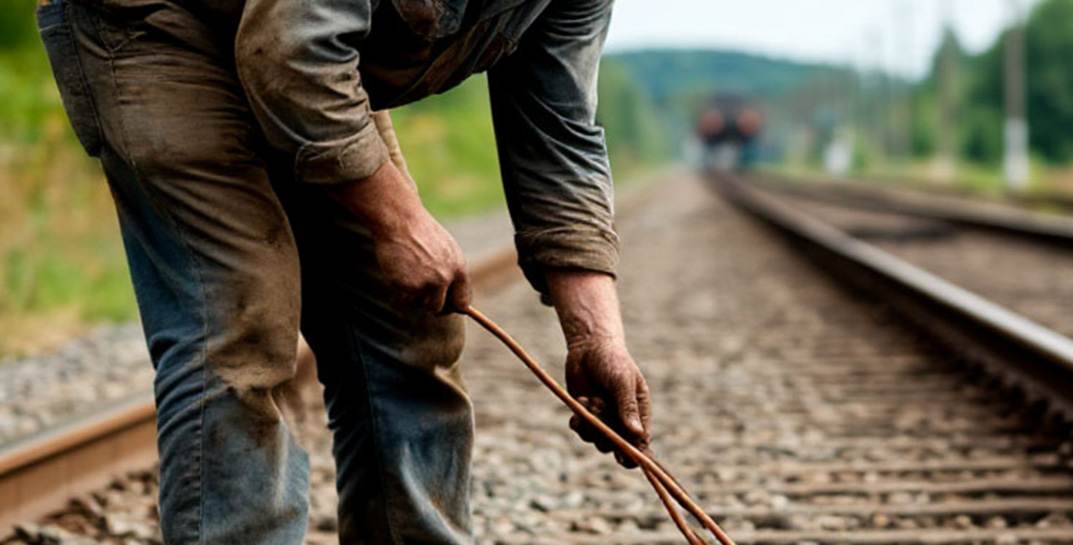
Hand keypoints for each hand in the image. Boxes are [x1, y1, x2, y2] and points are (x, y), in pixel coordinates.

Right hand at [331, 162, 470, 313]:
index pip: (463, 302)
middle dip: (432, 307)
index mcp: (459, 268)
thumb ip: (449, 271)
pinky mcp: (410, 285)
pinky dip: (399, 291)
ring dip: (414, 298)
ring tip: (407, 276)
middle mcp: (446, 278)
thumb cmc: (420, 233)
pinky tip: (397, 271)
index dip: (453, 308)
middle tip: (422, 301)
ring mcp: (428, 283)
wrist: (400, 220)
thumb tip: (451, 295)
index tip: (444, 308)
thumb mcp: (444, 250)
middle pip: (442, 309)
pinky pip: (404, 300)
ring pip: (422, 305)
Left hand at [565, 336, 651, 467]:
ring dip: (591, 423)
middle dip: (606, 433)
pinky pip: (582, 431)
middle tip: (599, 406)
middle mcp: (623, 422)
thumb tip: (637, 435)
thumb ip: (627, 407)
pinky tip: (580, 401)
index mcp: (640, 415)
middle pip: (617, 446)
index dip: (635, 455)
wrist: (589, 347)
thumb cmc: (612, 361)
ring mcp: (604, 421)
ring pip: (597, 441)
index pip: (641, 444)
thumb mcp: (622, 381)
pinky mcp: (586, 417)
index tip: (624, 457)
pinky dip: (579, 421)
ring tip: (591, 398)